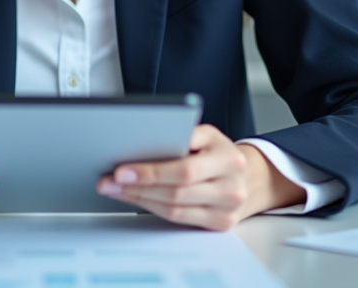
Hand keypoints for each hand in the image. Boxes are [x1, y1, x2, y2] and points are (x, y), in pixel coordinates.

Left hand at [95, 124, 305, 230]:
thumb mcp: (206, 134)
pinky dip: (153, 208)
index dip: (150, 171)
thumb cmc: (217, 151)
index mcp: (228, 157)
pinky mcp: (220, 224)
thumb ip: (182, 135)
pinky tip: (136, 199)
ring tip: (115, 190)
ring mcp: (228, 209)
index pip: (184, 169)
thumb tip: (142, 139)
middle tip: (109, 181)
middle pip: (176, 191)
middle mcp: (231, 185)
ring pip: (174, 208)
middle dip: (137, 187)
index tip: (121, 171)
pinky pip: (180, 219)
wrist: (248, 176)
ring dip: (139, 199)